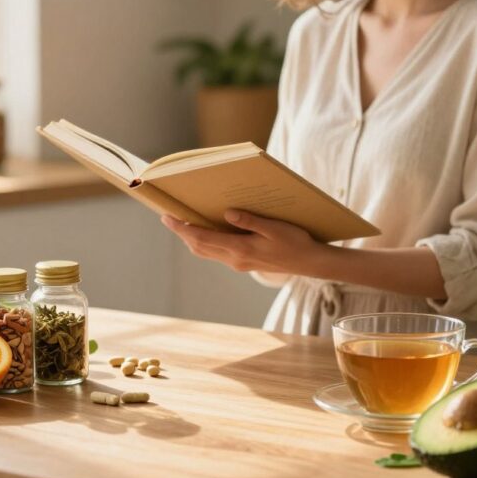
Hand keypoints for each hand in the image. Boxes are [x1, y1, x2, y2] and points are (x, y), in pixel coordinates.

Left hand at [161, 209, 325, 273]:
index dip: (182, 228)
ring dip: (192, 239)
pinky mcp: (243, 263)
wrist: (309, 263)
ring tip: (182, 224)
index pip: (203, 238)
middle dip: (182, 233)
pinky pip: (216, 253)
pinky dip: (205, 243)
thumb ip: (249, 221)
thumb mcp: (274, 227)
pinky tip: (206, 232)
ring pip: (206, 252)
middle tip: (168, 218)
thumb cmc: (295, 241)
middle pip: (199, 247)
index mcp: (240, 249)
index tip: (168, 218)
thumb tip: (226, 214)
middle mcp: (235, 259)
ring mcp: (238, 263)